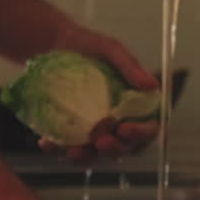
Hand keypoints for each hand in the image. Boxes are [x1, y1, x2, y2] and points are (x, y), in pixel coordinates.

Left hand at [46, 25, 161, 160]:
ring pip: (96, 153)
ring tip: (73, 152)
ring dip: (87, 156)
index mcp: (134, 104)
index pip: (148, 126)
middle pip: (124, 146)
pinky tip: (46, 143)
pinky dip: (58, 149)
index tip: (125, 129)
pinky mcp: (70, 130)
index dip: (141, 133)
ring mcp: (93, 128)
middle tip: (101, 142)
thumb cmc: (86, 45)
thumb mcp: (109, 50)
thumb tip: (153, 86)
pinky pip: (67, 146)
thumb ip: (130, 67)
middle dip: (114, 148)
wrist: (52, 43)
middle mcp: (117, 120)